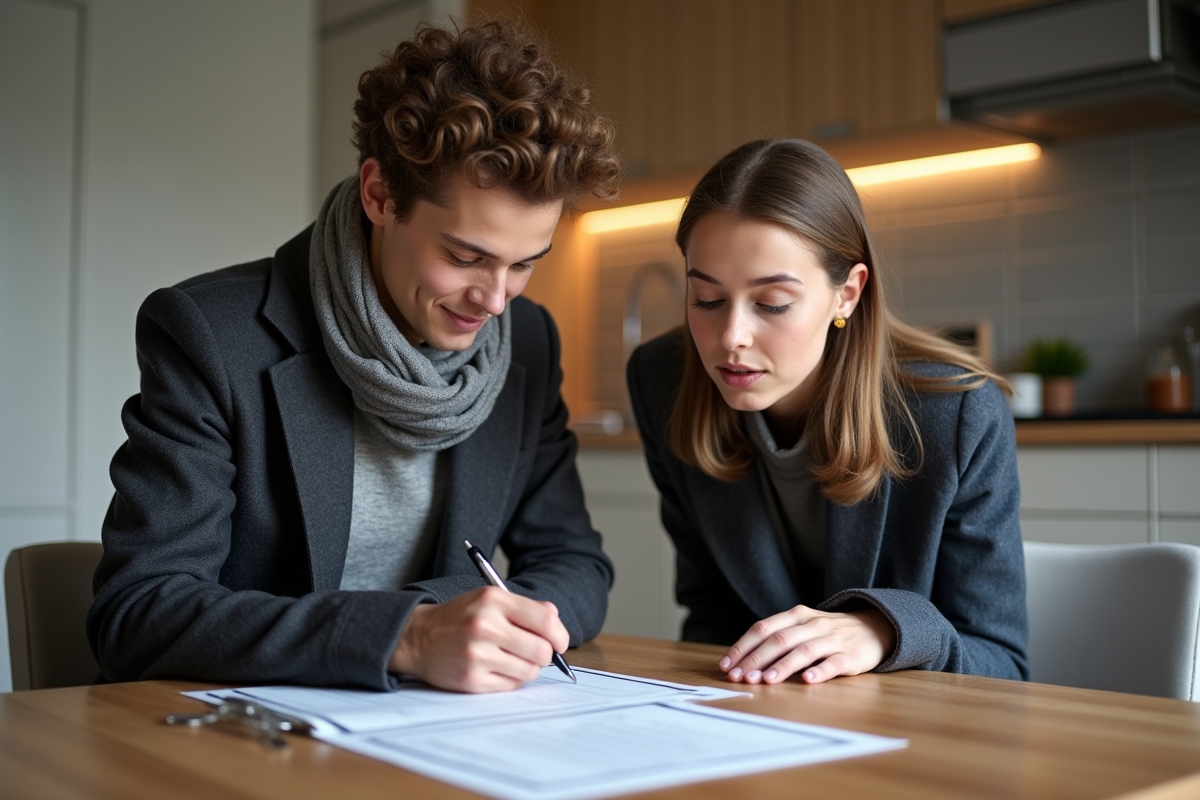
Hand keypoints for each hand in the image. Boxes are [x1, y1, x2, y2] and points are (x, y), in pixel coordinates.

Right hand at [389, 587, 568, 692]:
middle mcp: (485, 626)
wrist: (418, 637)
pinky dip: (511, 679)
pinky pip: (511, 685)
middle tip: (535, 653)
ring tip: (511, 659)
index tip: (559, 642)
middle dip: (545, 655)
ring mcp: (477, 654)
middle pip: (542, 651)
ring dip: (528, 668)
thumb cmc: (460, 618)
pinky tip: (496, 668)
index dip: (560, 635)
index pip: (546, 621)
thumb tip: (556, 622)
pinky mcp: (471, 679)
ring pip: (529, 671)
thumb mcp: (489, 599)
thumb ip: (525, 608)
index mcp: (493, 600)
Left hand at [719, 605, 895, 684]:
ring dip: (783, 666)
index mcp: (796, 615)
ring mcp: (833, 639)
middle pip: (779, 639)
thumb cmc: (828, 632)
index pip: (763, 628)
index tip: (727, 665)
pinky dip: (820, 671)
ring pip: (804, 650)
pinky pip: (834, 663)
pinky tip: (807, 680)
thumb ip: (777, 638)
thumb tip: (742, 661)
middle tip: (740, 677)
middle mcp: (812, 624)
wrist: (874, 627)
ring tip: (767, 680)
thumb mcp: (802, 626)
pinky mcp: (851, 656)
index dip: (743, 646)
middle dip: (756, 659)